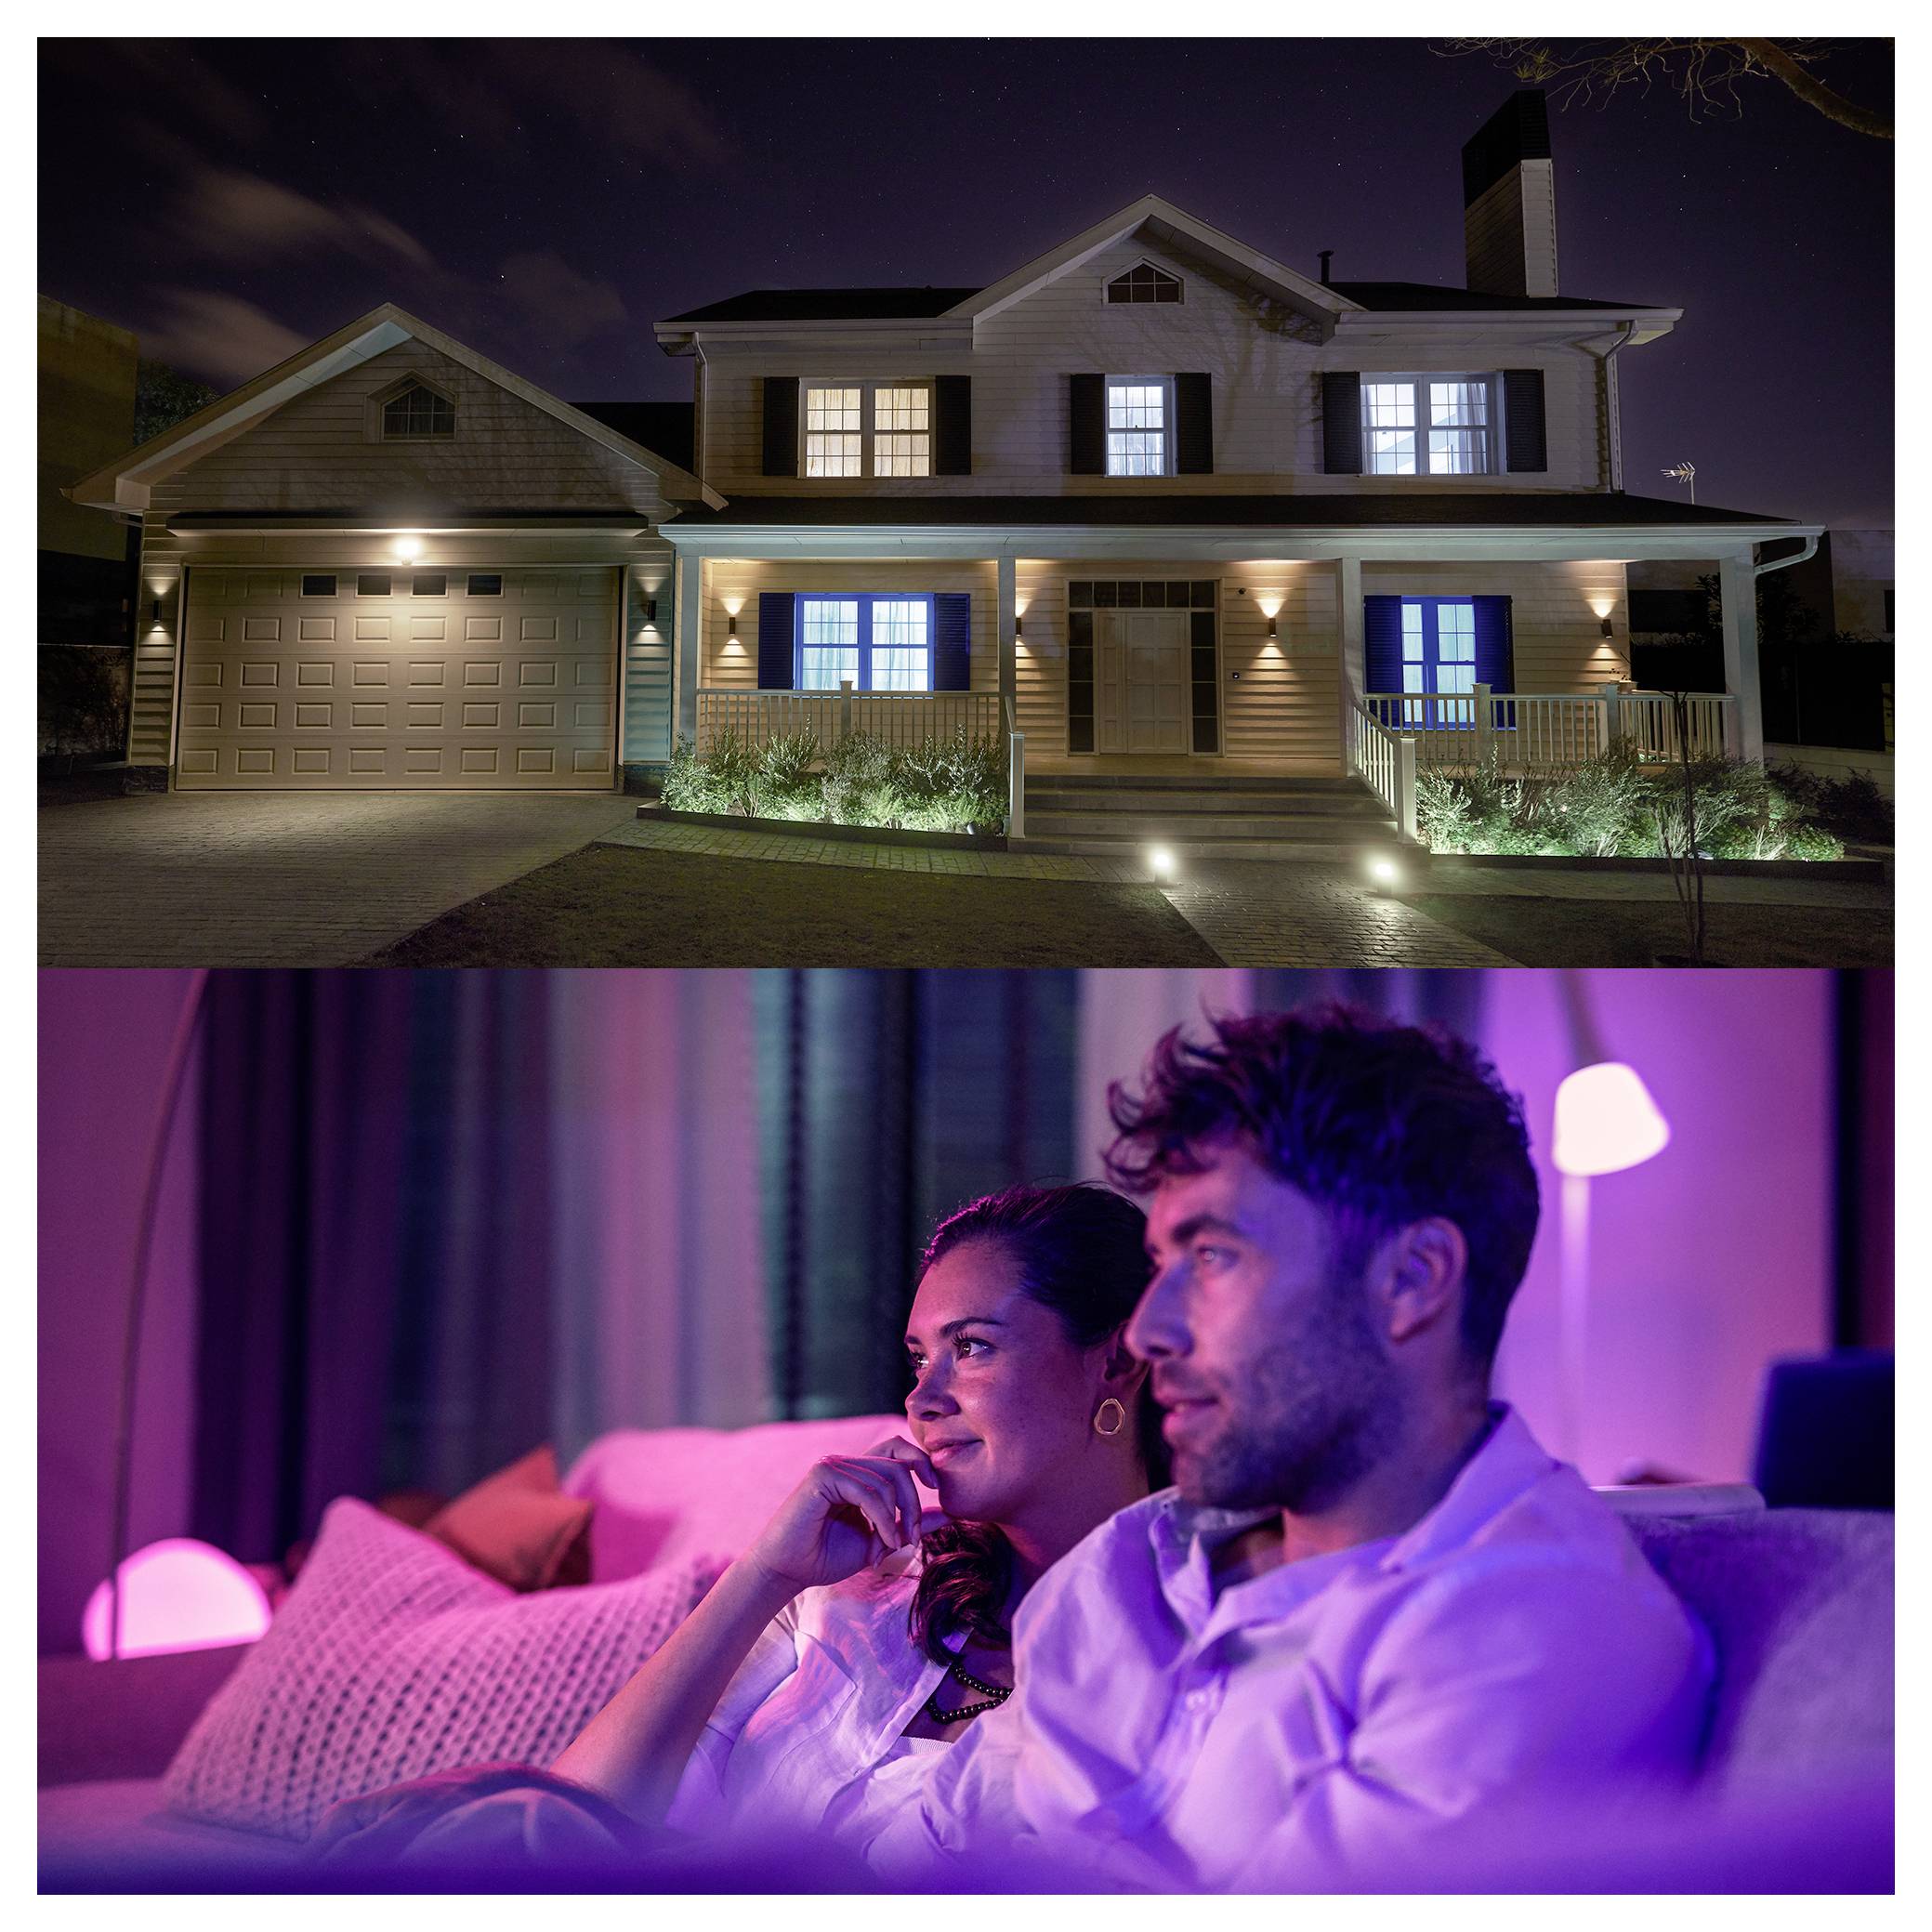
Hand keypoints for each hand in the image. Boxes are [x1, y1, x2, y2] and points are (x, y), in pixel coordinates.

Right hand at [740, 1436, 938, 1595]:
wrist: (788, 1571)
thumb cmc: (827, 1557)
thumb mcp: (880, 1540)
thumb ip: (910, 1524)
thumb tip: (948, 1513)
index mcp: (858, 1474)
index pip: (896, 1449)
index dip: (920, 1460)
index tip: (936, 1486)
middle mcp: (846, 1463)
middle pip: (899, 1465)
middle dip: (913, 1503)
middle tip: (912, 1539)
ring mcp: (833, 1466)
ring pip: (887, 1479)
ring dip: (896, 1519)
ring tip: (889, 1547)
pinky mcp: (822, 1476)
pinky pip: (868, 1491)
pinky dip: (882, 1519)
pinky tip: (881, 1542)